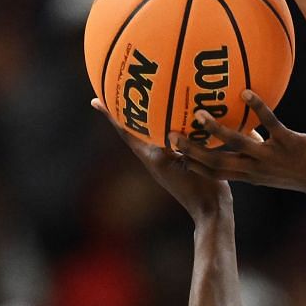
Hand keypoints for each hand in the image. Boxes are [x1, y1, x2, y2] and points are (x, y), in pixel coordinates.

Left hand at [91, 98, 229, 217]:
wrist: (209, 211)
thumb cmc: (203, 189)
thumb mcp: (191, 162)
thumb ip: (181, 144)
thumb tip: (169, 127)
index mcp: (153, 157)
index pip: (127, 132)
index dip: (112, 116)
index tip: (95, 101)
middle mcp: (152, 159)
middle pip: (131, 132)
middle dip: (121, 115)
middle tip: (110, 94)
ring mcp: (161, 164)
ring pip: (146, 137)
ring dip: (138, 122)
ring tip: (137, 105)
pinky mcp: (173, 167)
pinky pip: (162, 141)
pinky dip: (159, 130)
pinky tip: (171, 123)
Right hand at [171, 91, 305, 199]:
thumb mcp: (276, 166)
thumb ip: (257, 152)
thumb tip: (246, 133)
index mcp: (251, 175)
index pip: (214, 173)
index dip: (192, 164)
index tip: (171, 153)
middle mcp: (257, 169)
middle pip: (216, 162)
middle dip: (193, 150)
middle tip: (171, 134)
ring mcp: (272, 157)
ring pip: (238, 144)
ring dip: (217, 129)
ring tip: (200, 112)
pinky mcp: (290, 143)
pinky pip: (270, 124)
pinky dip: (257, 108)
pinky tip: (245, 93)